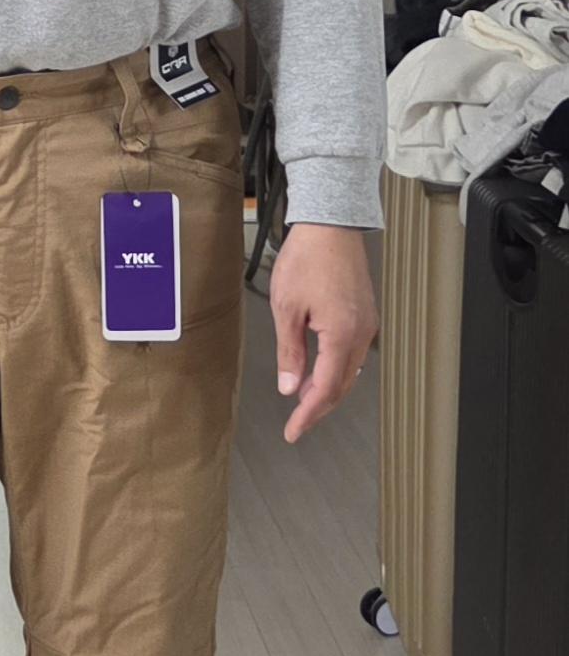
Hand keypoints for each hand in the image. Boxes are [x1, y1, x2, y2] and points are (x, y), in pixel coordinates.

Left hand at [269, 223, 377, 443]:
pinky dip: (337, 370)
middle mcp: (361, 334)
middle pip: (342, 386)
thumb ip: (289, 352)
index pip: (326, 389)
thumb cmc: (309, 258)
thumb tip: (290, 386)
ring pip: (350, 372)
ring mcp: (367, 324)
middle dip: (319, 407)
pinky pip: (354, 354)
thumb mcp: (287, 308)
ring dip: (328, 389)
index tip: (293, 431)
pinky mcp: (365, 314)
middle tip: (297, 424)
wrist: (331, 224)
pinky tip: (320, 371)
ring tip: (304, 400)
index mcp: (343, 336)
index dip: (308, 414)